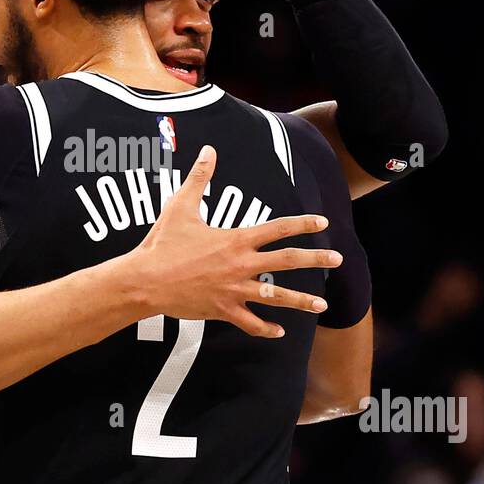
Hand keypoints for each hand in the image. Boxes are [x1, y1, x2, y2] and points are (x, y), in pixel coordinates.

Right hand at [122, 145, 340, 336]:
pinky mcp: (223, 310)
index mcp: (235, 239)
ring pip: (276, 296)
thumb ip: (199, 178)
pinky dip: (266, 329)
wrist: (145, 281)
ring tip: (322, 306)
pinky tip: (279, 332)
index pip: (278, 228)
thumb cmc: (162, 243)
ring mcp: (234, 290)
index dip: (303, 224)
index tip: (322, 222)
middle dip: (316, 259)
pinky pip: (250, 323)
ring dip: (302, 301)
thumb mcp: (180, 206)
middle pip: (287, 261)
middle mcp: (241, 265)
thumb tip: (208, 150)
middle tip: (338, 259)